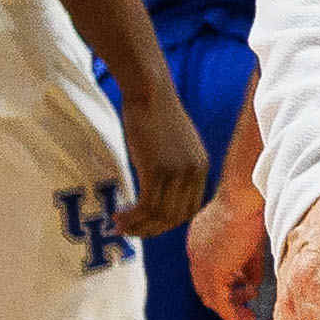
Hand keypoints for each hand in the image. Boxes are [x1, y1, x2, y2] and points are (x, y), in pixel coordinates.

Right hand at [108, 79, 212, 243]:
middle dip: (151, 229)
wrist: (149, 89)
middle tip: (128, 230)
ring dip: (138, 225)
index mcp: (201, 167)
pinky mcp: (157, 170)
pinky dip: (132, 216)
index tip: (147, 224)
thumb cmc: (154, 110)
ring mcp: (177, 172)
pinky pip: (146, 206)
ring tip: (119, 225)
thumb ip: (173, 164)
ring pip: (159, 215)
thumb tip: (157, 183)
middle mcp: (193, 173)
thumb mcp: (173, 142)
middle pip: (175, 217)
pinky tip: (118, 215)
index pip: (190, 209)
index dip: (167, 222)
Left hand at [187, 166, 270, 319]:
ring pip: (211, 296)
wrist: (243, 196)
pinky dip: (231, 313)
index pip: (207, 268)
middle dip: (226, 298)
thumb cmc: (250, 207)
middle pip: (205, 284)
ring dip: (230, 309)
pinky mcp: (211, 272)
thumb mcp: (250, 239)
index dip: (225, 281)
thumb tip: (252, 284)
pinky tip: (244, 318)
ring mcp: (201, 263)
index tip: (243, 289)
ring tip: (247, 316)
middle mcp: (195, 251)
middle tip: (244, 309)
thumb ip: (248, 264)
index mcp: (200, 238)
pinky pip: (220, 302)